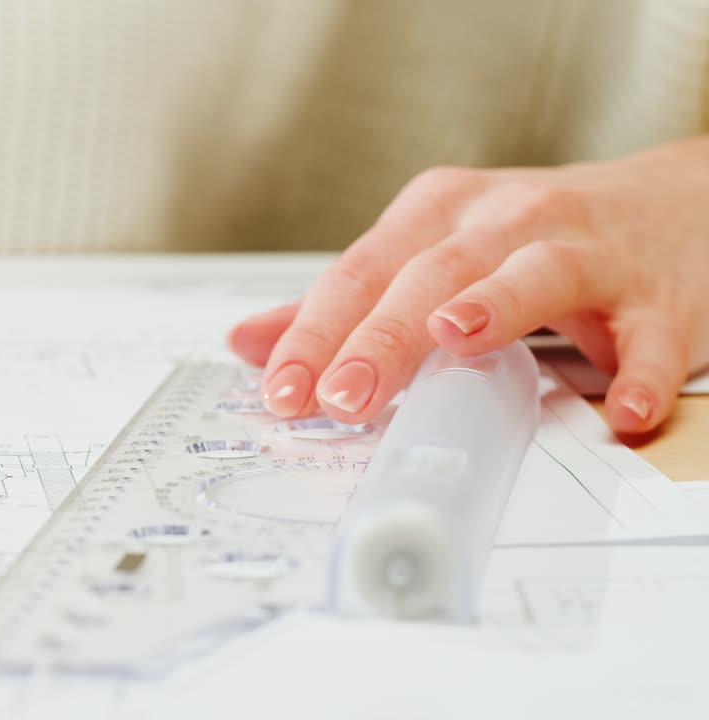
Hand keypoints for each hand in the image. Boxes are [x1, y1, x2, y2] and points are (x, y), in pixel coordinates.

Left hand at [227, 134, 708, 434]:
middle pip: (432, 274)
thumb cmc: (530, 240)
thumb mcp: (427, 255)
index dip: (315, 331)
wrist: (671, 208)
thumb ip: (344, 304)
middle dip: (381, 335)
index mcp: (438, 215)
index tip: (281, 389)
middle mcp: (506, 220)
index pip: (360, 272)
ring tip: (455, 340)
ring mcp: (586, 250)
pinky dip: (640, 370)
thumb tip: (250, 341)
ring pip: (535, 272)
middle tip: (341, 396)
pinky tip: (623, 408)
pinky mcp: (656, 296)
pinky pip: (648, 334)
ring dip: (495, 307)